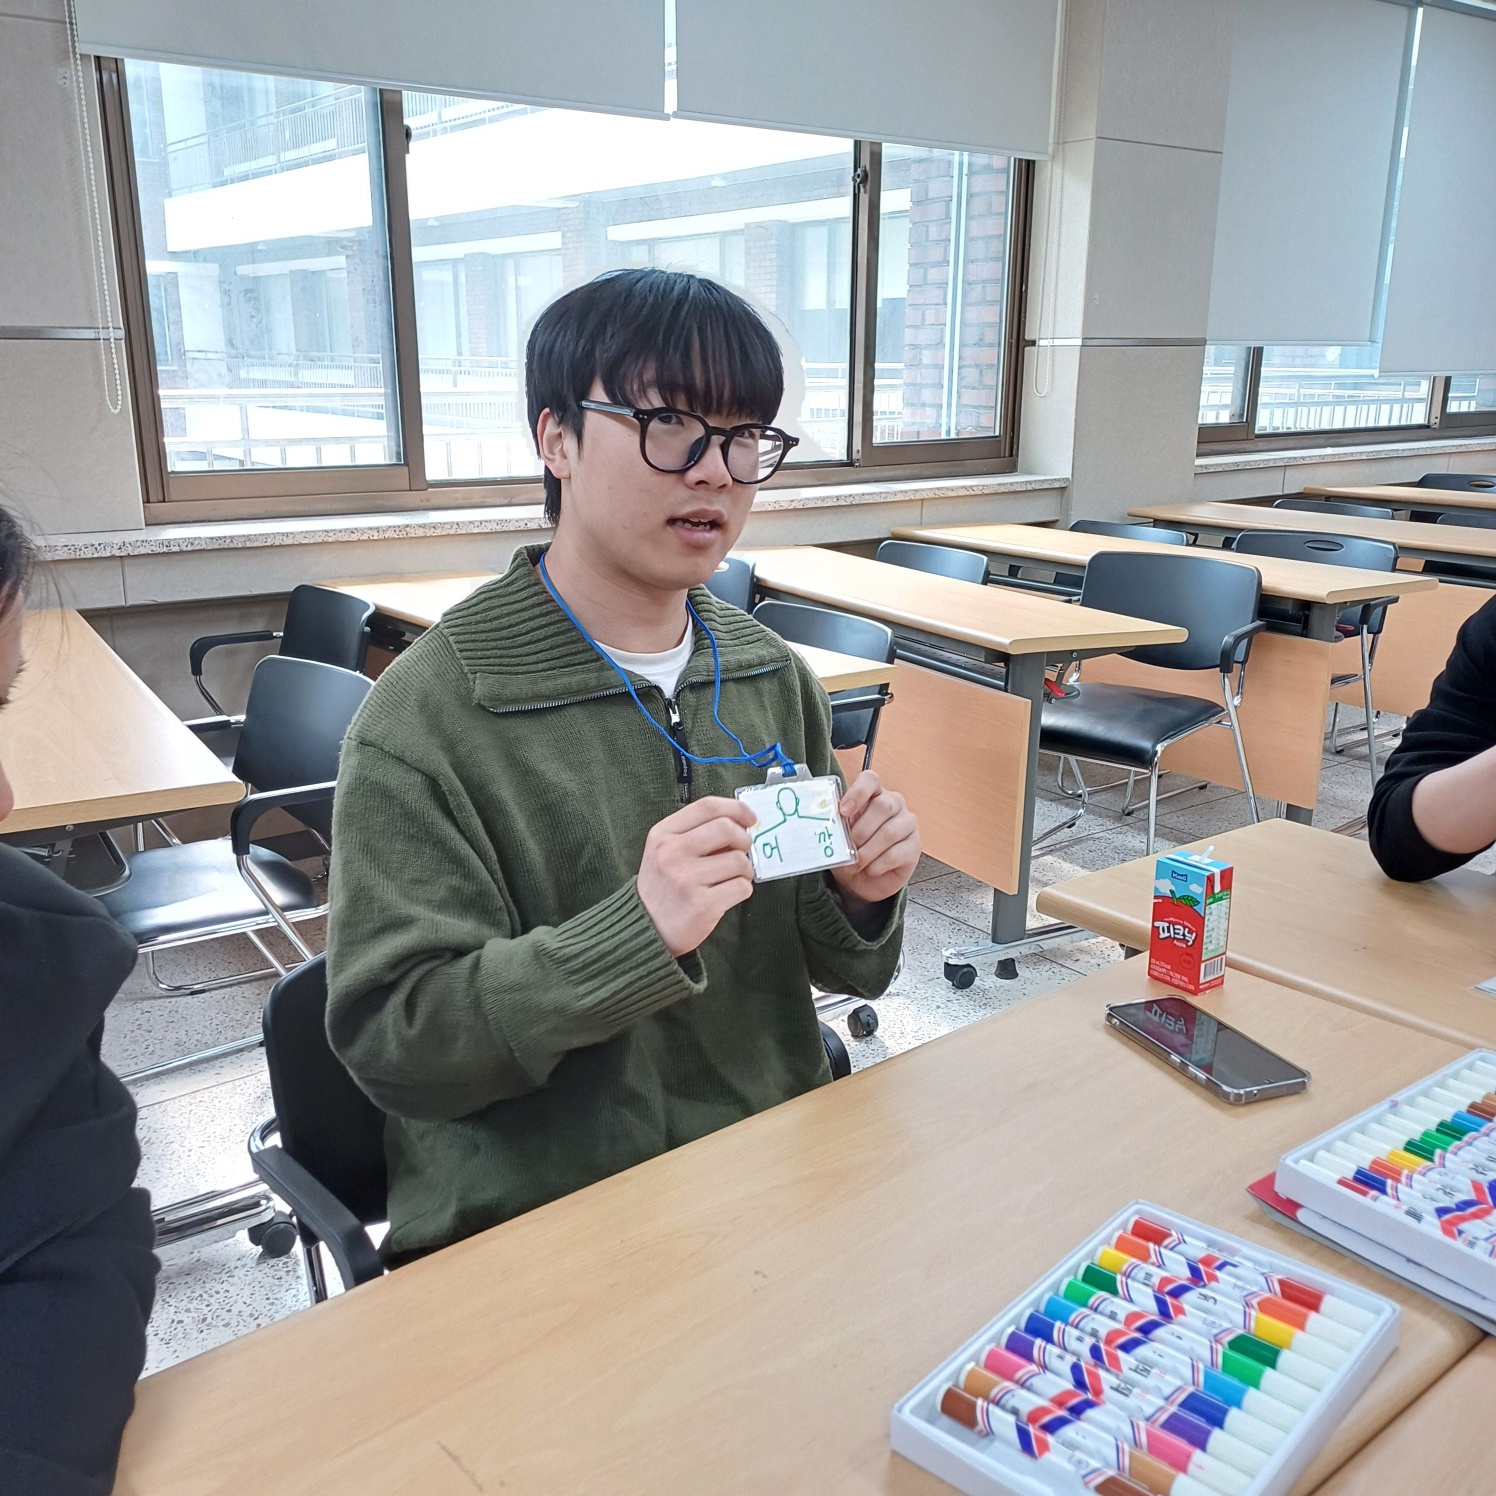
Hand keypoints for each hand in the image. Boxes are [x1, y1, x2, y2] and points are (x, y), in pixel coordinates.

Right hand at [637, 796, 756, 956]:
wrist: (646, 928)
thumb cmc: (663, 887)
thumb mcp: (664, 850)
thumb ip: (695, 833)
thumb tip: (740, 824)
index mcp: (663, 834)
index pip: (707, 806)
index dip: (736, 808)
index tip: (749, 818)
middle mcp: (672, 853)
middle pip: (727, 828)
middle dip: (744, 839)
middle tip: (742, 850)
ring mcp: (686, 879)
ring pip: (739, 860)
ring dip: (745, 869)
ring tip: (732, 877)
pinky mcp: (702, 904)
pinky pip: (742, 887)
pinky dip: (742, 890)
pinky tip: (728, 893)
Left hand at [830, 771, 919, 909]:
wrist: (863, 880)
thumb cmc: (852, 850)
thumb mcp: (840, 835)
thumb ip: (837, 824)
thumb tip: (830, 824)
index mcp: (873, 794)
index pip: (870, 780)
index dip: (857, 793)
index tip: (843, 811)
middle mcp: (894, 804)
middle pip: (883, 806)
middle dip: (861, 830)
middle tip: (848, 848)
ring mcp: (907, 824)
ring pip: (889, 832)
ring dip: (867, 852)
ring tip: (855, 864)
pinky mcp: (914, 846)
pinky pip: (896, 853)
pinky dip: (877, 865)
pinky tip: (869, 869)